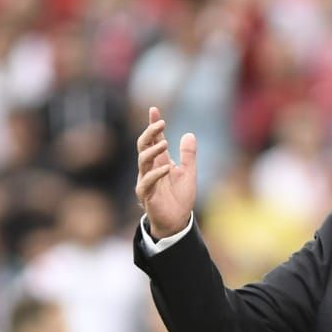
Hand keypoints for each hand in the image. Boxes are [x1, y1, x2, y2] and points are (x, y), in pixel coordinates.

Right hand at [135, 107, 196, 240]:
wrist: (177, 222)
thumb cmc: (180, 198)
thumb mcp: (188, 173)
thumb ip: (188, 155)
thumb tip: (189, 134)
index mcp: (159, 162)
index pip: (153, 140)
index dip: (153, 125)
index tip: (154, 110)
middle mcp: (150, 169)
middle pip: (144, 145)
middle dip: (150, 132)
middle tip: (160, 123)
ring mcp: (146, 181)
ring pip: (142, 161)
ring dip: (153, 150)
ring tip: (164, 144)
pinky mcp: (146, 195)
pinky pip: (147, 182)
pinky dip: (156, 174)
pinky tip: (167, 167)